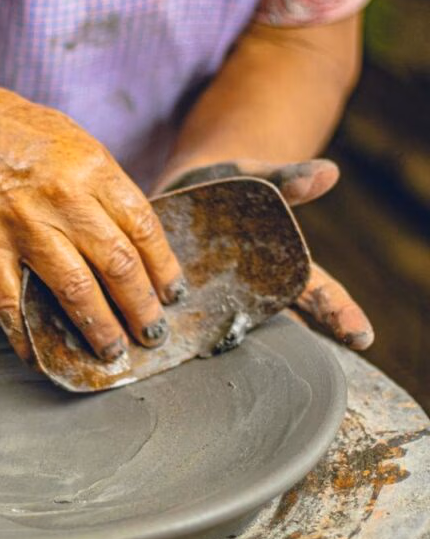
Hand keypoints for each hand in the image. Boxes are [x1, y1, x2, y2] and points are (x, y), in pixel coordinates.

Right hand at [0, 84, 184, 362]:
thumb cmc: (21, 133)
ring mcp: (22, 224)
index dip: (164, 268)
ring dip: (99, 328)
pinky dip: (25, 335)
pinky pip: (10, 302)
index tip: (172, 294)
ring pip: (75, 289)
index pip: (143, 228)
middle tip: (152, 333)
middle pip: (118, 265)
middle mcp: (63, 198)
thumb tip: (136, 240)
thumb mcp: (78, 144)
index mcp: (92, 169)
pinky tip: (39, 356)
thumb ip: (106, 190)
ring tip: (112, 351)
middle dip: (142, 308)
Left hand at [160, 159, 373, 349]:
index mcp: (282, 267)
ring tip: (236, 366)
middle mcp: (252, 293)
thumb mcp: (258, 179)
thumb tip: (329, 172)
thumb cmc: (231, 187)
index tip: (362, 336)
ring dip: (229, 345)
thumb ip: (287, 180)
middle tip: (309, 367)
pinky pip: (182, 321)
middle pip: (279, 324)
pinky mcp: (178, 299)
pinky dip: (179, 335)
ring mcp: (215, 300)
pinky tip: (175, 350)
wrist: (182, 191)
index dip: (340, 313)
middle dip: (296, 345)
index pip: (319, 293)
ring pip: (229, 332)